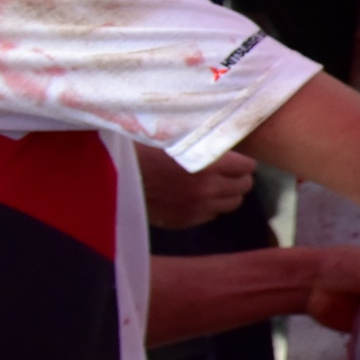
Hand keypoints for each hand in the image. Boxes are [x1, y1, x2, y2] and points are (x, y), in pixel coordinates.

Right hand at [137, 147, 255, 229]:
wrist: (112, 177)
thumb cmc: (142, 149)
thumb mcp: (176, 137)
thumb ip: (202, 141)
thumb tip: (222, 137)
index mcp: (210, 164)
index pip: (247, 166)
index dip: (243, 161)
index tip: (236, 159)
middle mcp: (209, 189)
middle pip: (244, 187)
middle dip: (239, 178)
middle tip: (231, 172)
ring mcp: (198, 208)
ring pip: (231, 204)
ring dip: (228, 194)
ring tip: (217, 185)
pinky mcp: (184, 221)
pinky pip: (211, 216)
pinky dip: (210, 207)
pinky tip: (199, 197)